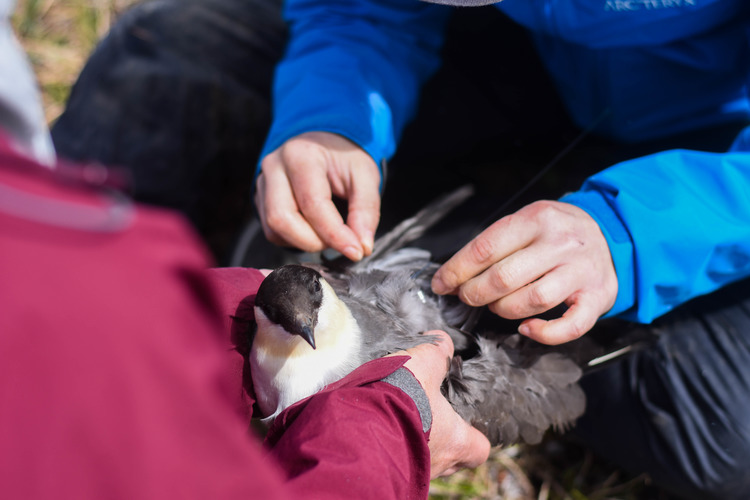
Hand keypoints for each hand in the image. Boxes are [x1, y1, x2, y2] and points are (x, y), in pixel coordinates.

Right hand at [255, 132, 381, 260]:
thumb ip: (366, 209)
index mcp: (301, 155)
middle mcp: (274, 166)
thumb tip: (362, 246)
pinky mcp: (260, 199)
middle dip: (314, 241)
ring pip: (274, 229)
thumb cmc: (343, 158)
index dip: (335, 234)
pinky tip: (313, 229)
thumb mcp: (365, 175)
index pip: (313, 203)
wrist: (323, 143)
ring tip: (329, 233)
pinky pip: (272, 232)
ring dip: (304, 242)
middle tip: (340, 241)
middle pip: (282, 219)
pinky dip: (294, 240)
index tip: (356, 251)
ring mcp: (263, 183)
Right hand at [389, 331, 490, 477]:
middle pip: (449, 460)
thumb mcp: (423, 364)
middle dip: (440, 442)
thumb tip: (443, 343)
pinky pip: (395, 464)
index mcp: (455, 441)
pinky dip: (390, 450)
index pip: (479, 450)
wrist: (359, 426)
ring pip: (421, 463)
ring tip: (398, 422)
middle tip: (427, 420)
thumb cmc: (400, 399)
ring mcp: (412, 473)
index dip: (474, 436)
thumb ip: (437, 353)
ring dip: (413, 445)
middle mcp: (437, 464)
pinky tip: (379, 431)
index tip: (464, 424)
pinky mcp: (385, 473)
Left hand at [432, 200, 617, 344]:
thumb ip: (494, 245)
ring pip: (532, 300)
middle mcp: (560, 243)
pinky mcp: (598, 296)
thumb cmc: (556, 233)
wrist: (612, 234)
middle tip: (466, 297)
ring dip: (503, 309)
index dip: (456, 271)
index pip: (485, 248)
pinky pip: (570, 325)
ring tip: (496, 306)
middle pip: (504, 277)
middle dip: (474, 293)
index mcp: (536, 218)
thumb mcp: (527, 221)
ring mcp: (581, 271)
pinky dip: (544, 333)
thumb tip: (452, 276)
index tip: (441, 284)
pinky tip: (527, 328)